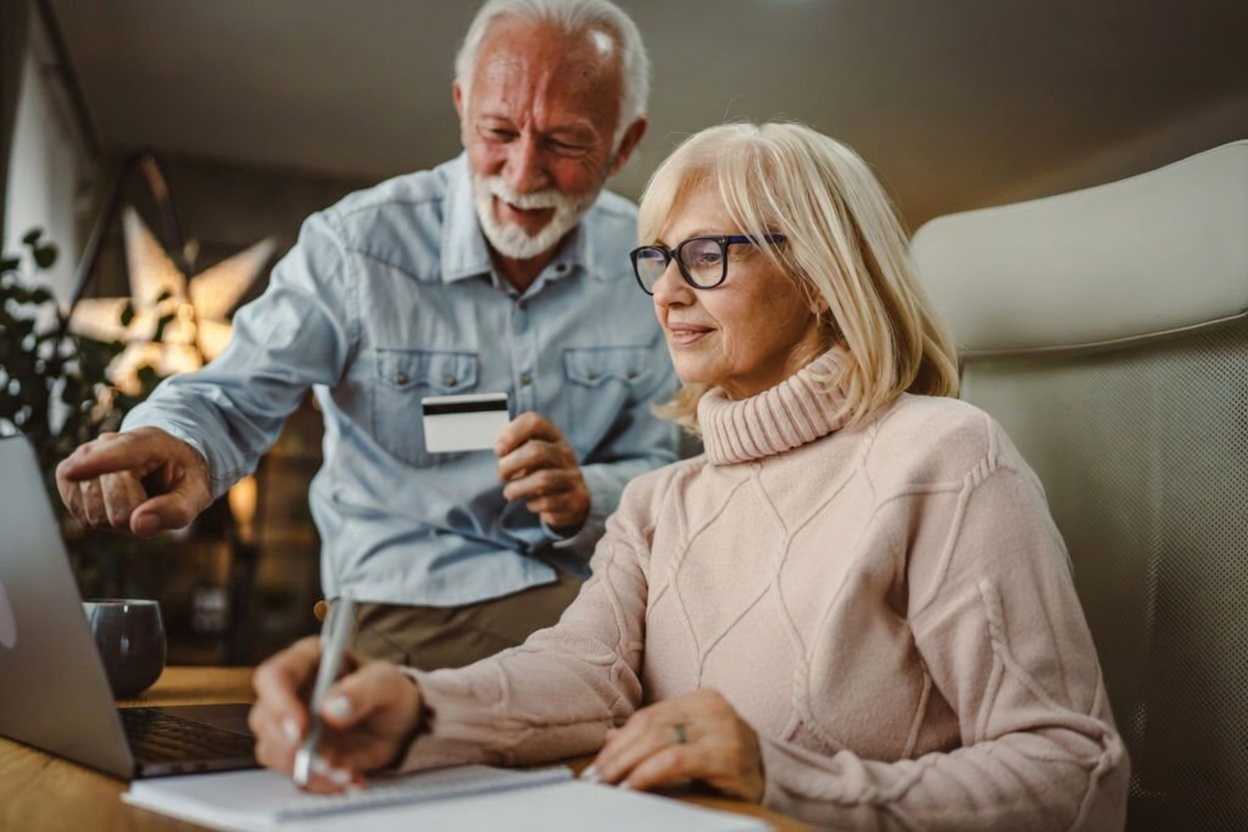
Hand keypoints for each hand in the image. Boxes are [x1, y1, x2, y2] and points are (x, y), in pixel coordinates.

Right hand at [55, 427, 212, 535]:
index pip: (122, 451)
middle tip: (151, 502)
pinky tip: (114, 504)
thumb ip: (177, 509)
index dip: (97, 462)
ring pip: (92, 511)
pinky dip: (100, 519)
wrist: (163, 463)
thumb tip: (138, 524)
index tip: (72, 470)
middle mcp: (109, 442)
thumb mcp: (197, 492)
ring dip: (117, 519)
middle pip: (113, 498)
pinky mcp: (66, 475)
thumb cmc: (180, 477)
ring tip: (134, 500)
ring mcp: (83, 458)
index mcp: (149, 441)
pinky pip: (78, 514)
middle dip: (135, 512)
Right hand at [250, 637, 423, 792]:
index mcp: (308, 660)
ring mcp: (290, 725)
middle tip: (328, 761)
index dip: (280, 704)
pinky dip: (321, 783)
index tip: (300, 730)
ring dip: (308, 769)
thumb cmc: (389, 692)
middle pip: (265, 720)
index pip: (274, 676)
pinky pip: (296, 774)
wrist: (398, 723)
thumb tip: (332, 707)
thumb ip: (364, 690)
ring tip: (346, 772)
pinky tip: (349, 778)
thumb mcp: (387, 683)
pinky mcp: (298, 754)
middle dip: (293, 747)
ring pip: (273, 752)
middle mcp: (291, 692)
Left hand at [496, 412, 589, 530]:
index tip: (499, 451)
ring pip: (543, 479)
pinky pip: (548, 502)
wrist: (573, 498)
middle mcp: (566, 453)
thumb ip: (515, 441)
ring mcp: (573, 476)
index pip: (534, 421)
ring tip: (510, 493)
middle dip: (509, 465)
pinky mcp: (575, 499)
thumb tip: (501, 432)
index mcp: (553, 436)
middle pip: (536, 450)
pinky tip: (530, 503)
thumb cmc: (543, 471)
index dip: (511, 433)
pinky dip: (532, 504)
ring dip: (517, 488)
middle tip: (502, 476)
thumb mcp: (530, 453)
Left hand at [583, 689, 764, 801]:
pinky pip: (675, 760)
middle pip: (650, 726)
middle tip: (594, 779)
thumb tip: (611, 736)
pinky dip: (648, 773)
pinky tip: (632, 787)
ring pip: (658, 740)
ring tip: (607, 784)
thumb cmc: (730, 764)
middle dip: (617, 754)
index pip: (648, 716)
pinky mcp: (725, 754)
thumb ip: (656, 738)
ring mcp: (721, 728)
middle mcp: (712, 707)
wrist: (777, 780)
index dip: (618, 741)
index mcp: (702, 699)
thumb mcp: (692, 744)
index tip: (597, 765)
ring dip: (626, 764)